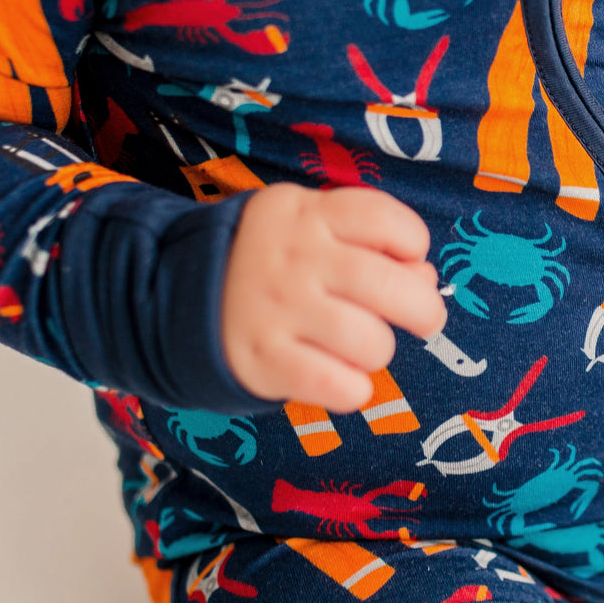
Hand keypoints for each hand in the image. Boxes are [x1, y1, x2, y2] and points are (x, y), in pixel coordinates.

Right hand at [221, 183, 447, 411]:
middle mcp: (293, 257)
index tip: (408, 259)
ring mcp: (277, 308)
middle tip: (424, 319)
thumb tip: (425, 279)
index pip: (383, 218)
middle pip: (389, 285)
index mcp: (307, 213)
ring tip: (363, 347)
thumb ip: (369, 244)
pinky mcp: (263, 359)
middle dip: (423, 308)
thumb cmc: (274, 264)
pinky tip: (344, 379)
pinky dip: (355, 389)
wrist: (178, 296)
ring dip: (379, 350)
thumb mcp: (310, 230)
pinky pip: (338, 385)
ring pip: (370, 341)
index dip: (413, 242)